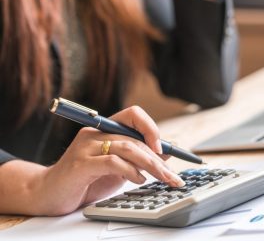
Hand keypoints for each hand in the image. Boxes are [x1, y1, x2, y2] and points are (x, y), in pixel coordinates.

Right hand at [36, 106, 184, 214]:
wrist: (48, 193)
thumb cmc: (86, 179)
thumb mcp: (118, 167)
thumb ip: (138, 157)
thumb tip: (166, 152)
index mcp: (105, 129)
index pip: (133, 114)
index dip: (151, 127)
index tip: (164, 148)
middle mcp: (95, 133)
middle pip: (134, 137)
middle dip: (158, 157)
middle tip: (172, 174)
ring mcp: (86, 147)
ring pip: (127, 147)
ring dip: (150, 164)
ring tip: (162, 177)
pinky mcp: (80, 164)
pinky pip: (112, 162)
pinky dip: (130, 171)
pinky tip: (138, 179)